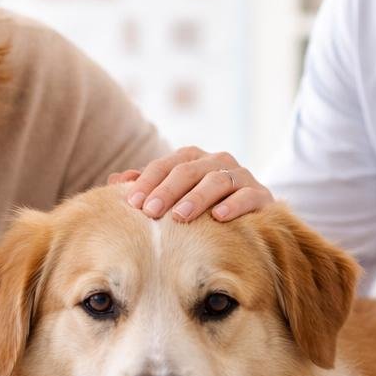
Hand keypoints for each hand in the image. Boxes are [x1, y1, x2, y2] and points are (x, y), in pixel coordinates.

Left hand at [106, 146, 272, 222]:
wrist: (252, 216)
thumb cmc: (204, 207)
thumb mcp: (175, 196)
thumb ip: (148, 187)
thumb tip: (113, 182)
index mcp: (193, 159)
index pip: (167, 164)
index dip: (148, 181)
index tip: (132, 203)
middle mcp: (217, 162)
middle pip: (189, 170)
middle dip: (167, 190)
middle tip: (150, 211)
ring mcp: (240, 176)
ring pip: (217, 180)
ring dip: (197, 198)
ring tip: (180, 216)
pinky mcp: (261, 194)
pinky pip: (247, 196)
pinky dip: (234, 205)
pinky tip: (219, 217)